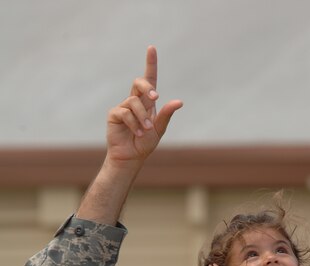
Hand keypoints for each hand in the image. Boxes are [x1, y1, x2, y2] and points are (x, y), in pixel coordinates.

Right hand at [106, 46, 182, 164]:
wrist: (131, 157)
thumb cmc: (145, 144)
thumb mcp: (159, 129)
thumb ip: (166, 115)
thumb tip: (179, 102)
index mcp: (147, 103)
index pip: (149, 79)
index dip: (150, 63)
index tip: (152, 48)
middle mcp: (135, 101)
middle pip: (139, 83)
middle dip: (147, 87)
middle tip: (155, 97)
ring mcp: (123, 107)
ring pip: (134, 102)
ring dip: (142, 117)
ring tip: (146, 130)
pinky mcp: (114, 114)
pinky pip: (125, 112)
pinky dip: (134, 123)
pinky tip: (138, 133)